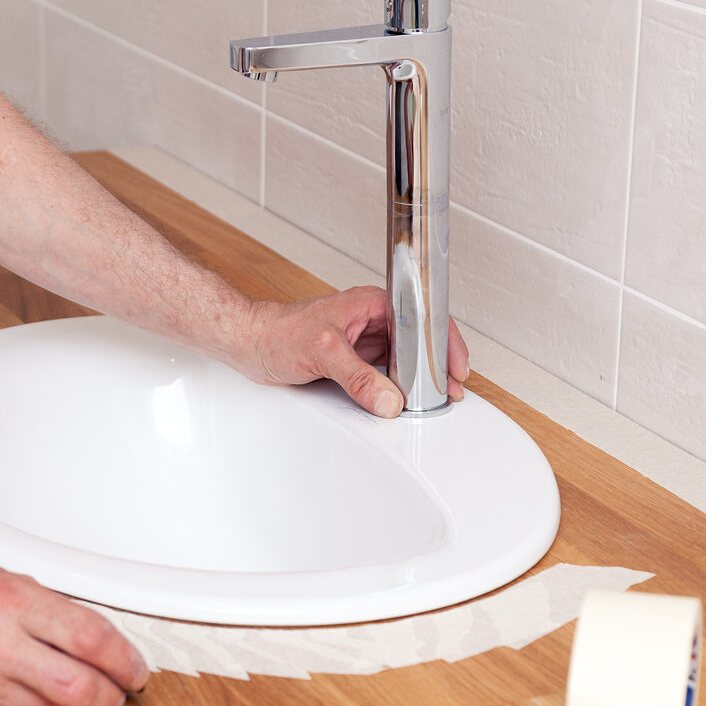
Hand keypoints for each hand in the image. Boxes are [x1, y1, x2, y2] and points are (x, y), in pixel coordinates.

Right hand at [0, 566, 148, 705]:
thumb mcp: (0, 583)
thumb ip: (49, 610)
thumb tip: (102, 642)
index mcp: (13, 601)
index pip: (92, 638)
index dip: (125, 661)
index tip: (136, 672)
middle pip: (79, 686)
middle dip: (109, 698)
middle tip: (117, 698)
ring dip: (57, 701)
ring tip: (38, 678)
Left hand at [244, 286, 469, 416]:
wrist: (250, 343)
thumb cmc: (278, 332)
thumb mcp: (324, 352)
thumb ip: (357, 377)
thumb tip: (387, 399)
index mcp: (372, 303)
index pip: (422, 318)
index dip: (444, 343)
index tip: (455, 368)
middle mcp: (372, 321)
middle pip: (418, 343)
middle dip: (435, 367)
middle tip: (448, 391)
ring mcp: (364, 342)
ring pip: (402, 361)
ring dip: (415, 381)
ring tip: (429, 400)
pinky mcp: (354, 362)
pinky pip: (383, 375)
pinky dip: (394, 389)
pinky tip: (400, 402)